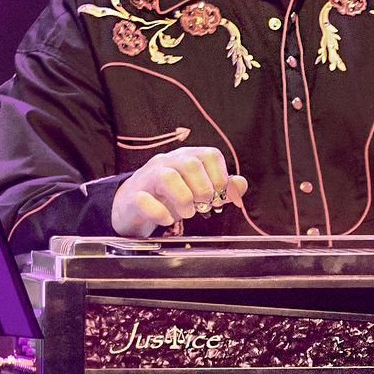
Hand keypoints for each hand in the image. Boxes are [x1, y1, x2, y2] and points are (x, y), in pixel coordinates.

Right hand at [110, 145, 247, 237]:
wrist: (133, 206)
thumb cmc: (168, 197)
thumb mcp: (197, 190)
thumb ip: (221, 187)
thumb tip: (241, 184)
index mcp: (185, 158)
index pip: (210, 154)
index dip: (220, 177)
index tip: (219, 195)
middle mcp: (166, 162)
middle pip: (190, 164)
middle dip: (203, 189)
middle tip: (203, 206)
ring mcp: (147, 178)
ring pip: (167, 177)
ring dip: (183, 200)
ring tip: (187, 213)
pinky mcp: (133, 197)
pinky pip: (145, 200)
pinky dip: (160, 213)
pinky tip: (167, 219)